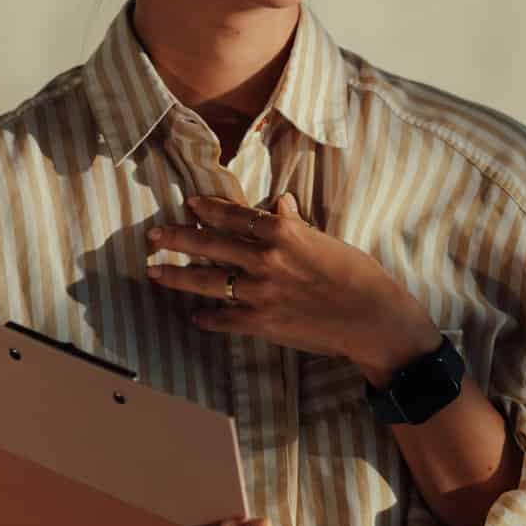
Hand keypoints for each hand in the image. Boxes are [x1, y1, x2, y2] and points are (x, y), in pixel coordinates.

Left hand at [145, 194, 441, 381]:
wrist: (372, 319)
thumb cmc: (359, 275)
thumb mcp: (328, 241)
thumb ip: (297, 225)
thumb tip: (281, 203)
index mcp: (283, 233)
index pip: (235, 215)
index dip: (209, 209)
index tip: (191, 204)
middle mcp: (264, 259)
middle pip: (210, 244)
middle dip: (177, 239)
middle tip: (153, 235)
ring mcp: (259, 293)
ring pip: (207, 281)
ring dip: (177, 276)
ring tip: (154, 272)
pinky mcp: (261, 323)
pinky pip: (224, 319)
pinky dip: (207, 318)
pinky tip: (195, 316)